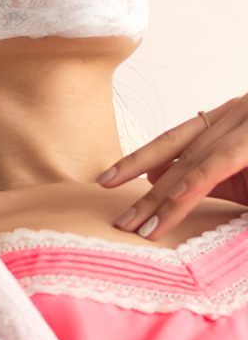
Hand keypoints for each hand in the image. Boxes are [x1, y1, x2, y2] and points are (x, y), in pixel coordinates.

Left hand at [97, 93, 247, 237]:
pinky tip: (174, 199)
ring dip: (160, 197)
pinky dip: (197, 179)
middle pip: (173, 152)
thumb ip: (206, 176)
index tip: (105, 180)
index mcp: (226, 120)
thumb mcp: (244, 172)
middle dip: (141, 188)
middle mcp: (232, 114)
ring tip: (135, 225)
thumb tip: (160, 180)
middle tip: (117, 220)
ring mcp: (245, 125)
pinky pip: (222, 161)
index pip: (172, 141)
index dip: (137, 161)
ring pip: (192, 162)